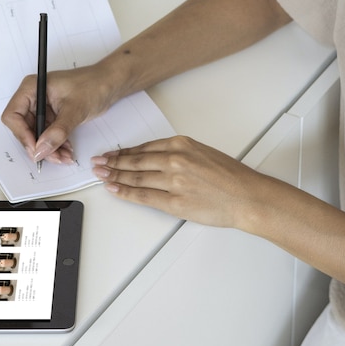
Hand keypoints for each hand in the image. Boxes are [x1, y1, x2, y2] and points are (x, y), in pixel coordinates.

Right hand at [1, 65, 115, 165]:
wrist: (109, 83)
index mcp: (32, 87)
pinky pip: (47, 135)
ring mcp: (42, 108)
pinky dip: (56, 145)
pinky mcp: (51, 116)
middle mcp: (33, 97)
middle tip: (53, 157)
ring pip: (36, 135)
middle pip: (23, 128)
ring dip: (48, 148)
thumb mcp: (75, 109)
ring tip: (64, 157)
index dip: (22, 134)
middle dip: (38, 145)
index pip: (13, 115)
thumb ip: (57, 131)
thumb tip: (41, 150)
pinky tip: (67, 151)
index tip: (36, 148)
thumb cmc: (93, 85)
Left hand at [90, 136, 265, 227]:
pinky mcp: (175, 202)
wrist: (246, 195)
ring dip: (114, 177)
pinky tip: (114, 190)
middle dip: (112, 162)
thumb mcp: (203, 153)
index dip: (124, 152)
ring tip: (101, 176)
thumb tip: (156, 160)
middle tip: (98, 163)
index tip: (111, 154)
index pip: (144, 147)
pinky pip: (143, 196)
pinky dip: (125, 193)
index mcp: (182, 144)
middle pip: (135, 161)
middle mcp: (175, 159)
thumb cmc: (230, 176)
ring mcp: (173, 181)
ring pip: (135, 178)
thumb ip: (179, 154)